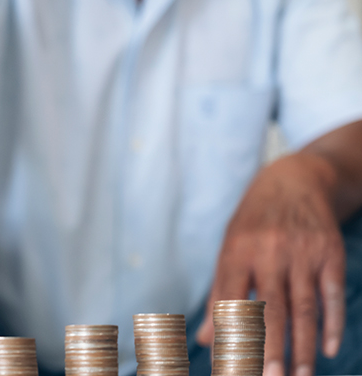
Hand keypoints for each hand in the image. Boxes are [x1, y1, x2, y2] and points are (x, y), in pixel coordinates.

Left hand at [196, 153, 344, 375]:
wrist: (293, 181)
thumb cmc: (252, 225)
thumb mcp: (229, 250)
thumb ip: (219, 296)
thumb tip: (204, 341)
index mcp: (237, 252)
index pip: (233, 300)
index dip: (233, 334)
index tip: (234, 366)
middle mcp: (270, 252)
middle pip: (272, 308)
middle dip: (271, 347)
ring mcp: (303, 253)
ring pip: (304, 307)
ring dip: (302, 346)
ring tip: (300, 375)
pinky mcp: (330, 254)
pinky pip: (332, 294)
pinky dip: (332, 324)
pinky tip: (328, 349)